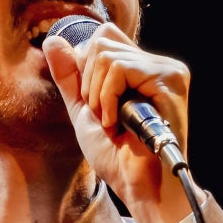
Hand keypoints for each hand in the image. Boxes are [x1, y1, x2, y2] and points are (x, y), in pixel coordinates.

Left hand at [43, 24, 193, 222]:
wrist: (136, 185)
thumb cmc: (116, 156)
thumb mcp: (83, 110)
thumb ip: (69, 76)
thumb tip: (52, 39)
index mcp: (143, 69)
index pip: (103, 37)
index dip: (86, 68)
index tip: (96, 106)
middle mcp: (158, 65)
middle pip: (101, 41)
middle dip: (89, 83)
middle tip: (105, 117)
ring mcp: (167, 71)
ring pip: (107, 54)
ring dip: (98, 95)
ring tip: (113, 122)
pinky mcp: (170, 80)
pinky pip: (119, 68)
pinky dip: (108, 98)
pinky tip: (118, 123)